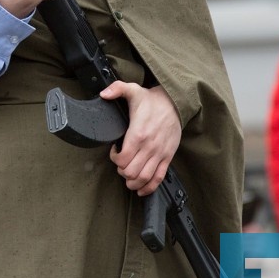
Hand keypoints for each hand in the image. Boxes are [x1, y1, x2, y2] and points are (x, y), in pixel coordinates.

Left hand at [101, 82, 181, 196]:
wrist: (175, 103)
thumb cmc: (152, 100)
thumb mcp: (133, 90)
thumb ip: (117, 89)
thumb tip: (103, 93)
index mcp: (138, 134)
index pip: (122, 159)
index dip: (114, 159)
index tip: (114, 152)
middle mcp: (149, 147)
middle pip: (131, 172)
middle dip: (122, 171)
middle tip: (121, 164)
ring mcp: (159, 154)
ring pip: (143, 178)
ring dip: (132, 182)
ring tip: (128, 176)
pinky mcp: (168, 157)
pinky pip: (159, 178)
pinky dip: (149, 187)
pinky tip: (141, 189)